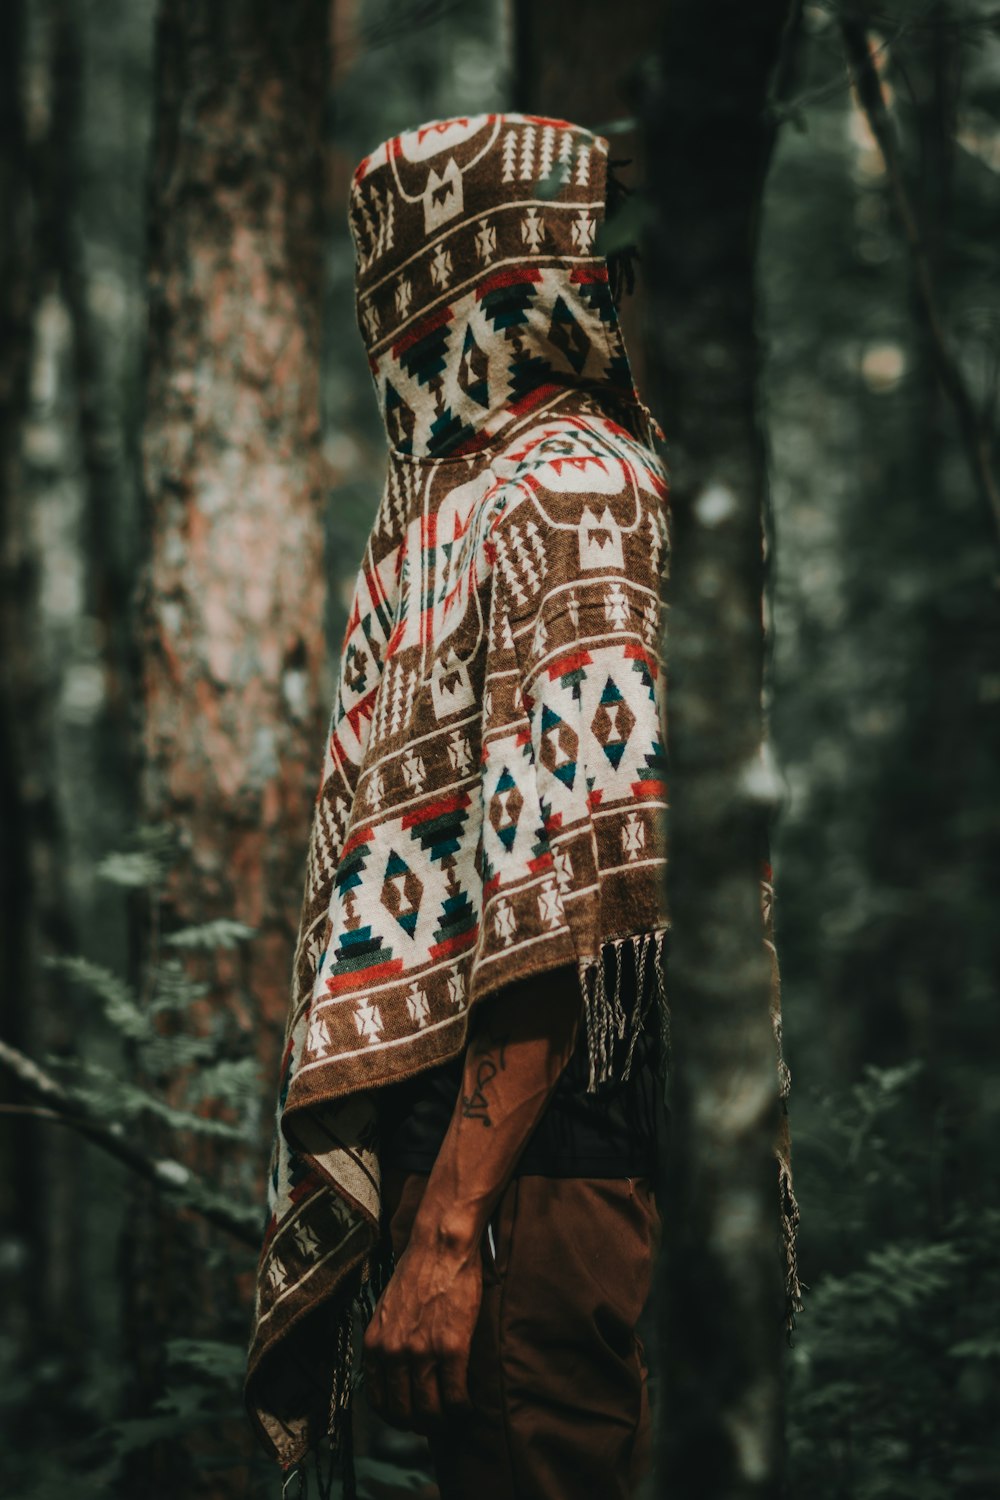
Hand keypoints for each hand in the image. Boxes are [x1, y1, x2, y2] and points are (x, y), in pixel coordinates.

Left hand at [362, 1230, 481, 1431]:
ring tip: (452, 1417)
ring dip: (443, 1422)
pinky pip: (456, 1396)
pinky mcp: (452, 1347)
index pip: (378, 1401)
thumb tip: (394, 1372)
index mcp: (375, 1344)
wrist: (440, 1247)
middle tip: (435, 1423)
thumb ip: (387, 1341)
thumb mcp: (386, 1310)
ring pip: (430, 1411)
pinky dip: (462, 1408)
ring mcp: (423, 1352)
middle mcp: (394, 1353)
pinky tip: (467, 1405)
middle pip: (404, 1413)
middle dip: (420, 1425)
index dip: (396, 1416)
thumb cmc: (417, 1273)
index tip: (410, 1416)